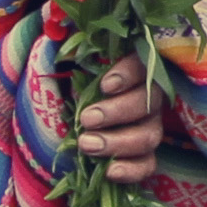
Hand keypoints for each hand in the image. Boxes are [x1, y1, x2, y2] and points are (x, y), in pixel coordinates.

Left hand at [80, 60, 163, 183]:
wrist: (70, 122)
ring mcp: (149, 128)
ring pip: (148, 136)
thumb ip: (72, 52)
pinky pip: (147, 165)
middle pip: (148, 105)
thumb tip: (57, 35)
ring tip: (86, 144)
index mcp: (134, 71)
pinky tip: (109, 171)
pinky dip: (131, 170)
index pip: (144, 66)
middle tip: (86, 118)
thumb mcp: (71, 66)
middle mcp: (148, 99)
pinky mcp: (143, 156)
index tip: (105, 85)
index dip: (129, 75)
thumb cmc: (73, 86)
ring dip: (117, 142)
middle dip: (116, 112)